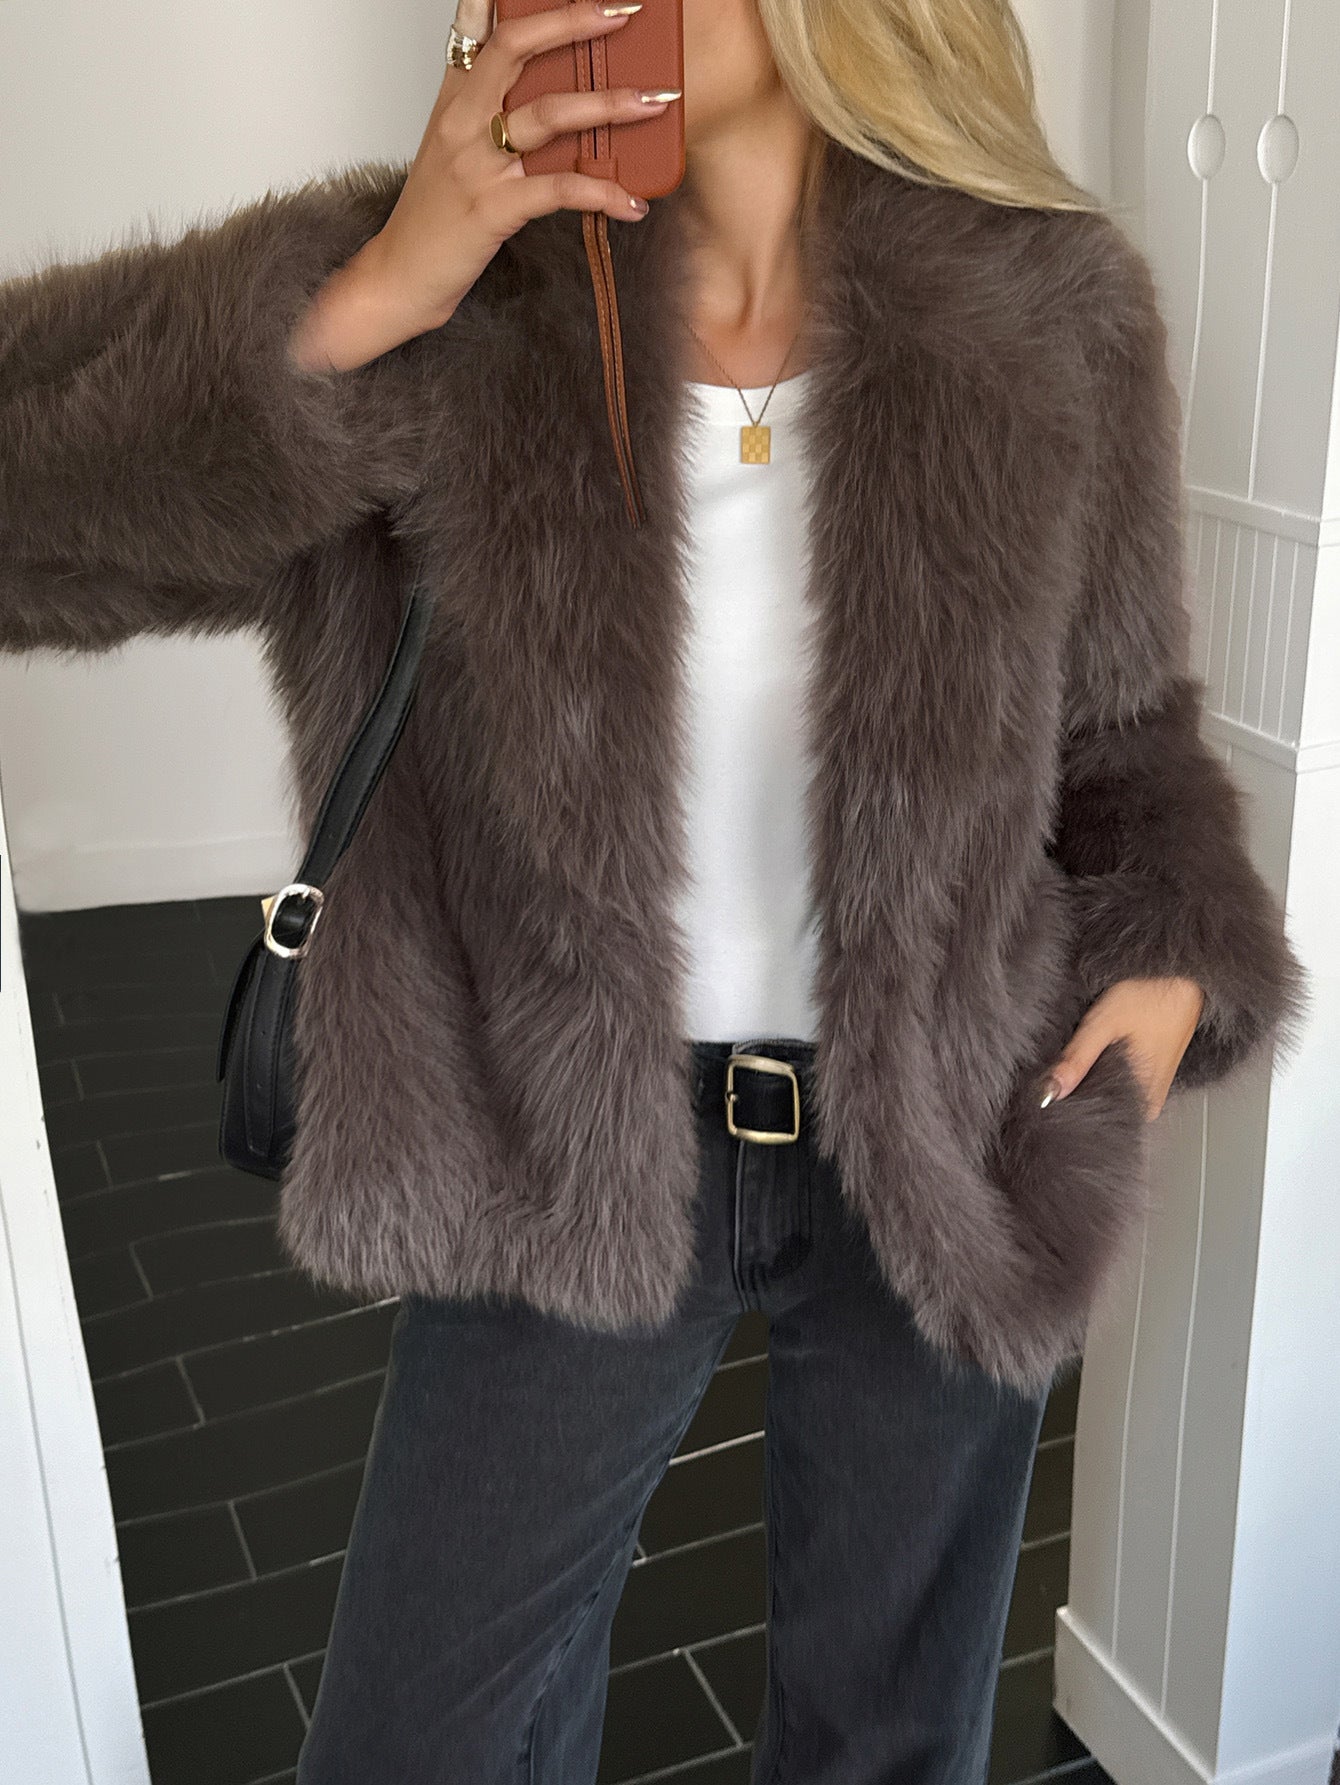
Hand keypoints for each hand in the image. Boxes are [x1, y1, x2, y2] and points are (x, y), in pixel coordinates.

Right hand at [289, 1, 676, 373]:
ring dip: (610, 105)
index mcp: (453, 100)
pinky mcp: (494, 208)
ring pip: (550, 113)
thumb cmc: (435, 219)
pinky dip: (603, 194)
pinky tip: (633, 203)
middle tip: (625, 13)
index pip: (477, 26)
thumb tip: (550, 99)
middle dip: (576, 22)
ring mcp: (477, 163)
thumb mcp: (452, 152)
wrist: (399, 276)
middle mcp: (462, 120)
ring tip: (654, 102)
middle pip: (518, 47)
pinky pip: (560, 189)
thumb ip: (487, 113)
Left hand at [1037, 977, 1205, 1121]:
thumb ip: (1076, 1060)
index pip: (1093, 1119)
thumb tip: (1048, 1094)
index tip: (1049, 1088)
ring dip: (1088, 1081)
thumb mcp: (1103, 1025)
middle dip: (1076, 1091)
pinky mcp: (1149, 1079)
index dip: (1066, 1104)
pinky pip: (1117, 1084)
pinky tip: (1096, 1056)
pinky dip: (1101, 1072)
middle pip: (1099, 1107)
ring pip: (1106, 1095)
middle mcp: (1148, 1105)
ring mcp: (1150, 1092)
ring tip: (1083, 1057)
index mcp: (1142, 1102)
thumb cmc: (1149, 997)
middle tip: (1063, 1067)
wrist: (1182, 978)